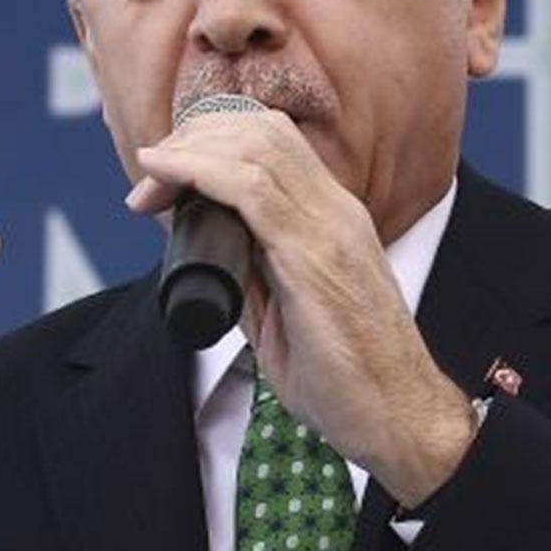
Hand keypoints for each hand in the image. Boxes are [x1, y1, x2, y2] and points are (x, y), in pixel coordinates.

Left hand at [128, 113, 473, 507]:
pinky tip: (167, 174)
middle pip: (261, 131)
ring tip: (151, 177)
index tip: (167, 171)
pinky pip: (252, 190)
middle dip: (195, 137)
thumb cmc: (349, 378)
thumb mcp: (286, 314)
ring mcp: (331, 230)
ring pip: (256, 147)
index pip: (276, 141)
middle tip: (151, 175)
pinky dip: (200, 171)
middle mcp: (337, 212)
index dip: (214, 138)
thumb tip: (204, 253)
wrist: (399, 418)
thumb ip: (253, 276)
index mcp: (335, 220)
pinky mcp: (316, 258)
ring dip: (190, 151)